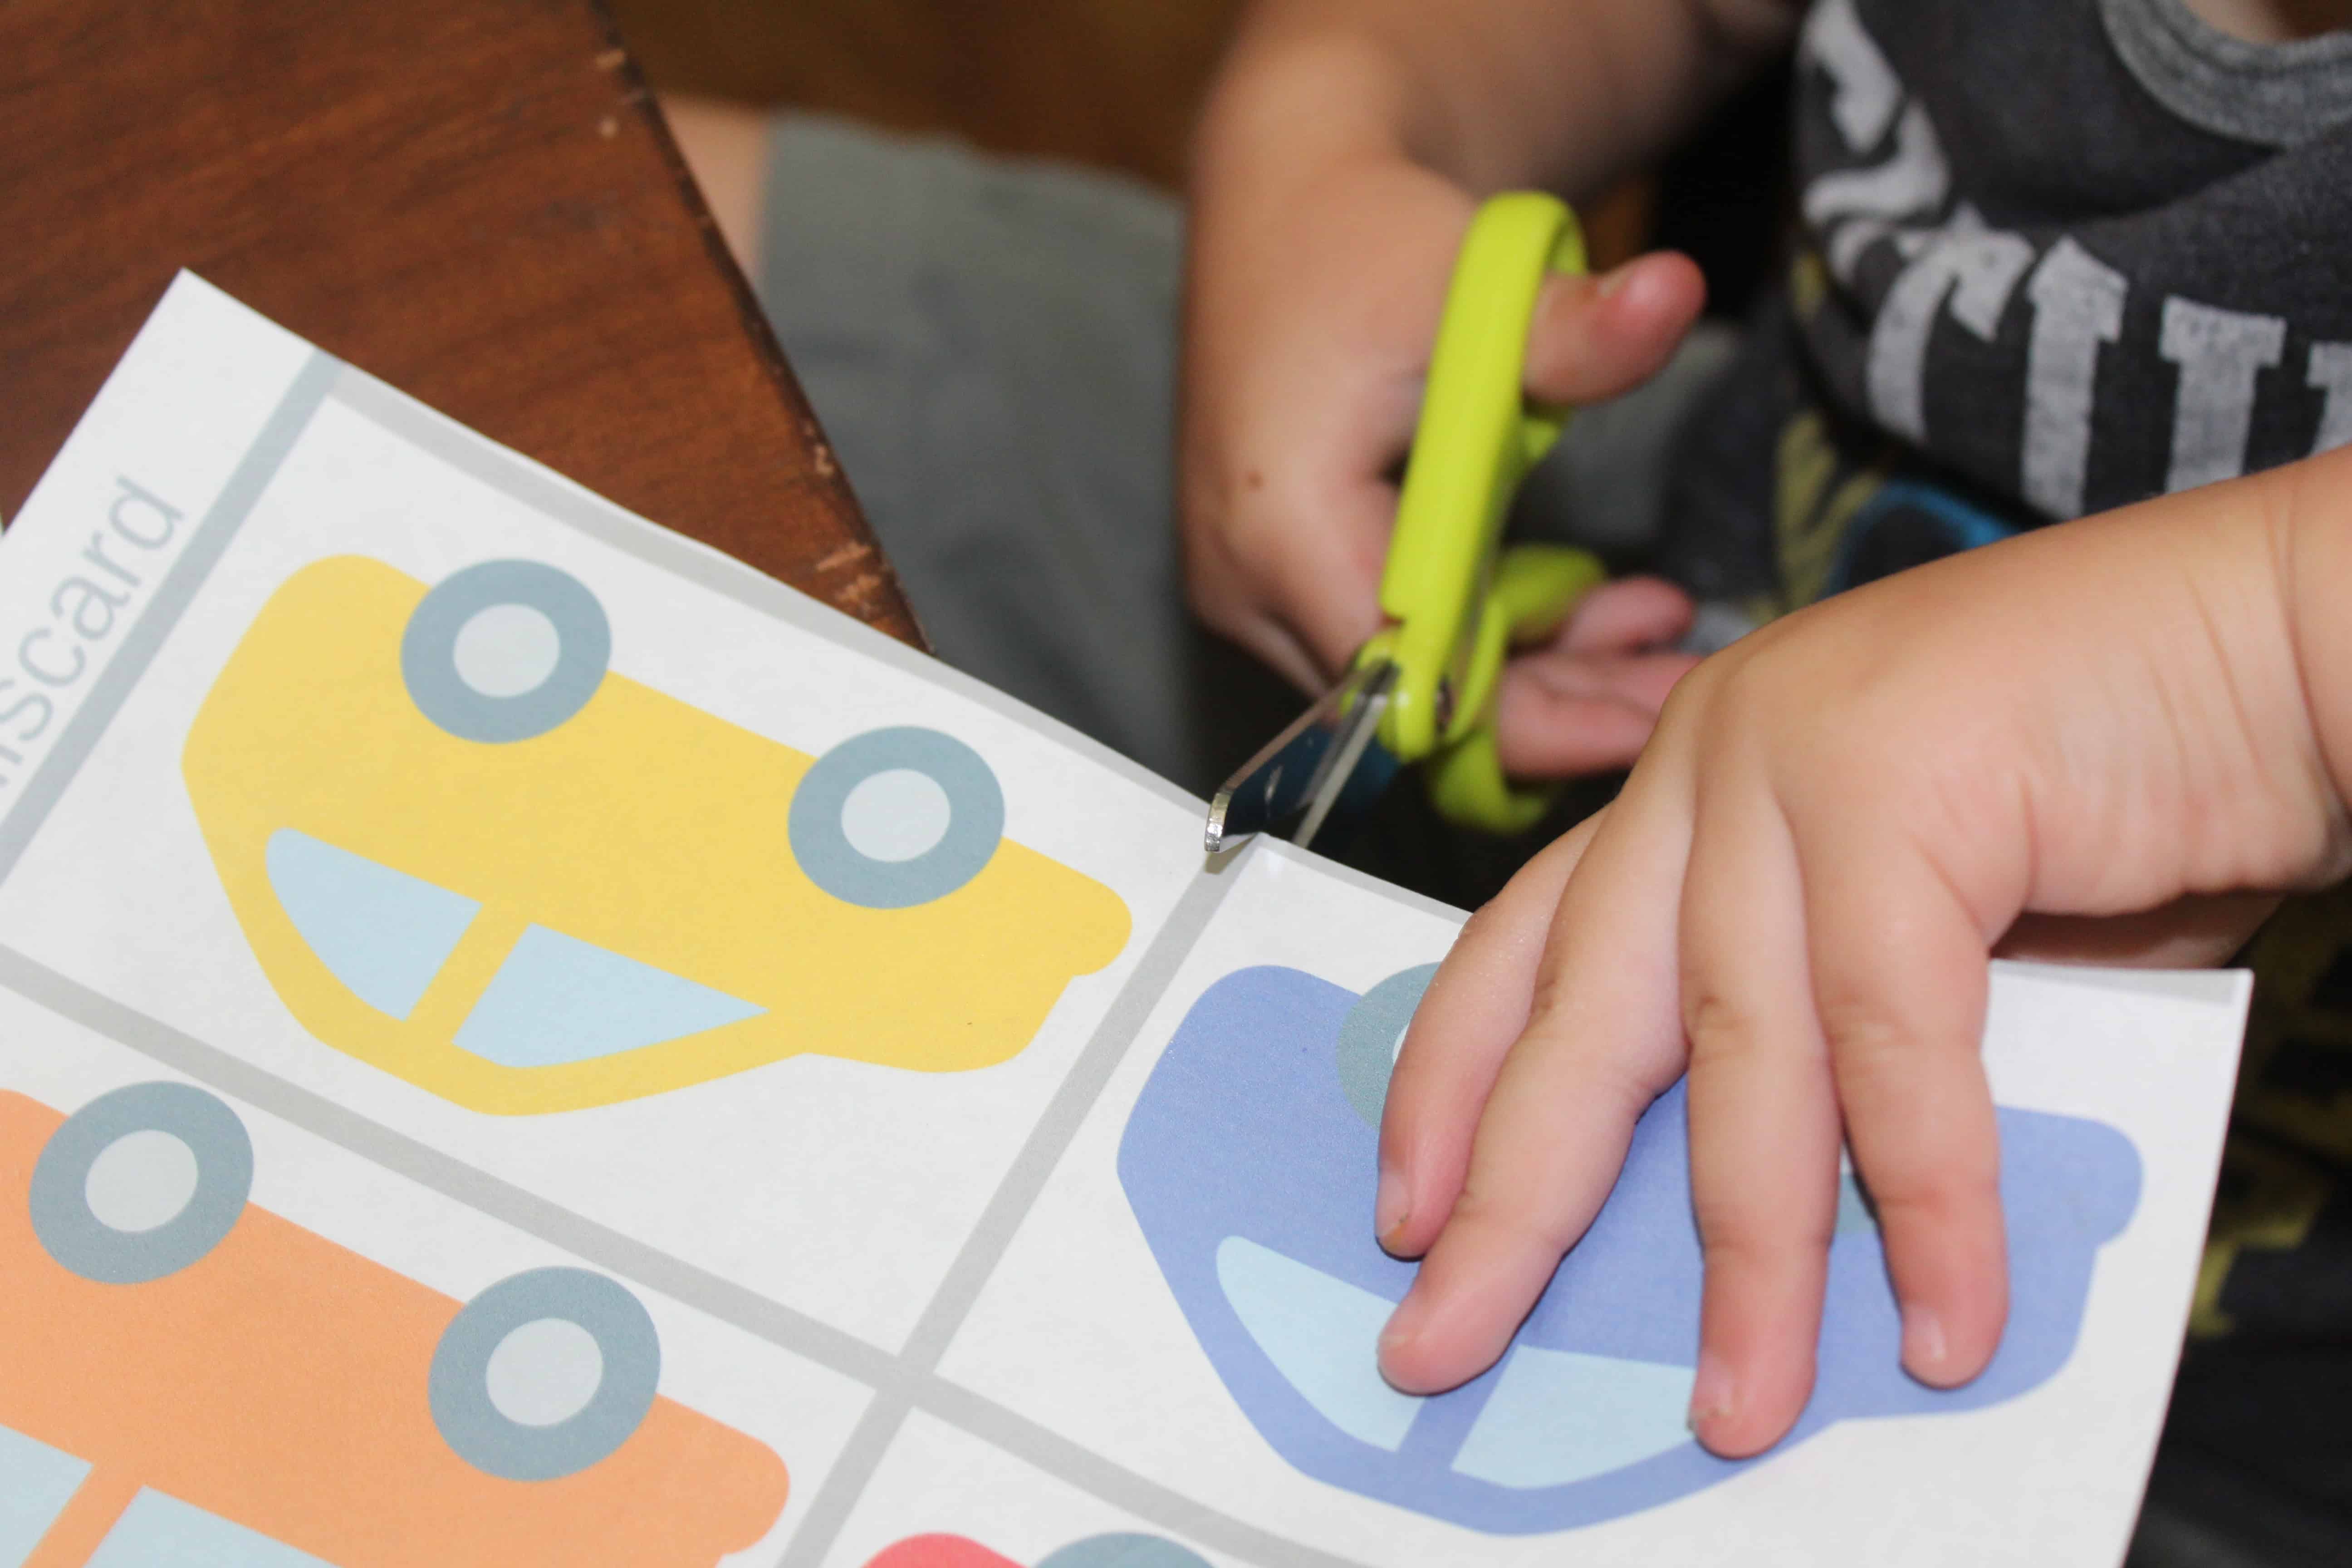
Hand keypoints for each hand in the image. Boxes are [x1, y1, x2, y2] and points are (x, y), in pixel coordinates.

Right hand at [1180, 64, 1704, 774]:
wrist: (1290, 212)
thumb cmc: (1370, 246)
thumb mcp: (1477, 283)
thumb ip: (1572, 327)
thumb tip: (1674, 295)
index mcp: (1281, 526)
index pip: (1408, 681)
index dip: (1529, 719)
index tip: (1648, 723)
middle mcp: (1248, 583)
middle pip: (1414, 701)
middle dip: (1556, 707)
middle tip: (1680, 689)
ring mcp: (1258, 592)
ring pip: (1414, 683)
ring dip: (1540, 669)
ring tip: (1661, 629)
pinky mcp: (1287, 585)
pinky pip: (1398, 644)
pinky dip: (1495, 633)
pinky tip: (1595, 602)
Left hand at [1370, 452, 2351, 1455]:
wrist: (2281, 640)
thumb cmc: (2121, 790)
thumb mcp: (1928, 927)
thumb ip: (1830, 1035)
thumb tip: (1763, 1211)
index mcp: (1692, 780)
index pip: (1525, 943)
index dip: (1449, 1085)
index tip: (1404, 1212)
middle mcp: (1709, 761)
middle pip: (1579, 1013)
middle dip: (1514, 1199)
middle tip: (1446, 1343)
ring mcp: (1790, 762)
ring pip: (1734, 1050)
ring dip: (1750, 1255)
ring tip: (1742, 1405)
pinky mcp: (1894, 789)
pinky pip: (1889, 1040)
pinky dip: (1928, 1196)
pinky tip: (1943, 1318)